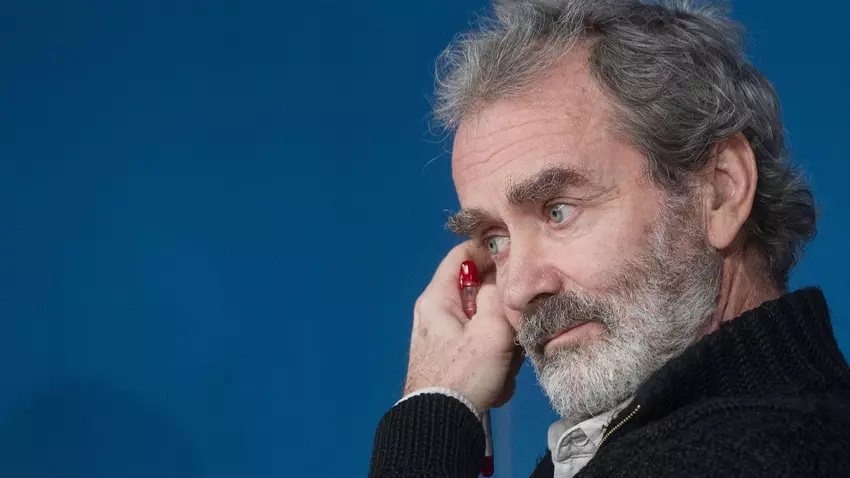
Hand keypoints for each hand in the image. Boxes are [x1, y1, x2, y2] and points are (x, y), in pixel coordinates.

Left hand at [403, 241, 522, 411]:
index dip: (491, 252)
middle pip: (478, 293)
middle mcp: (436, 312)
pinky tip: (496, 382)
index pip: (463, 253)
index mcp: (438, 297)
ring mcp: (442, 337)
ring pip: (484, 324)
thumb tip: (501, 278)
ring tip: (504, 367)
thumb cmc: (463, 374)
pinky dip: (492, 363)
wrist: (440, 425)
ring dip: (501, 345)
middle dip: (502, 313)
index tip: (518, 263)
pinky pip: (480, 348)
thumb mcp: (490, 330)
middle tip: (513, 332)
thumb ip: (498, 297)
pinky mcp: (450, 359)